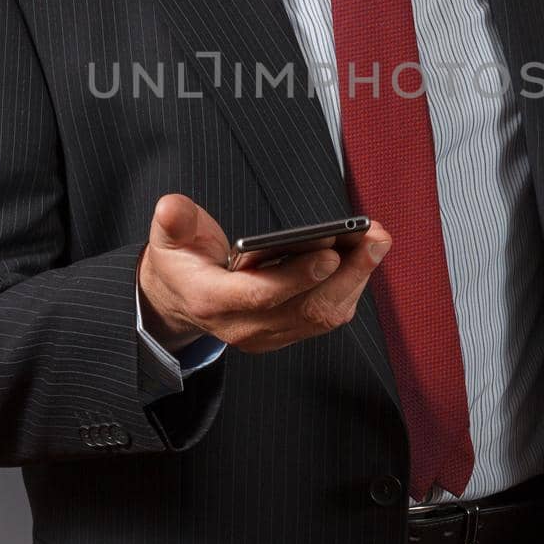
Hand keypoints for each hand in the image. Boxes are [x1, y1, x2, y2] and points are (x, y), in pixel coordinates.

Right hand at [137, 193, 390, 355]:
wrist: (180, 298)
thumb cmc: (180, 261)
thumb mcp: (167, 237)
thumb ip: (174, 222)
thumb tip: (172, 207)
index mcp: (212, 302)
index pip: (260, 295)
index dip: (297, 276)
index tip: (330, 252)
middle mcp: (243, 327)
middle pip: (305, 309)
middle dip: (346, 274)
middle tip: (374, 237)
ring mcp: (267, 335)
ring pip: (322, 315)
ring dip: (356, 279)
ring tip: (376, 239)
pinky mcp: (285, 333)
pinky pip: (324, 316)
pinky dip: (349, 287)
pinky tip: (364, 256)